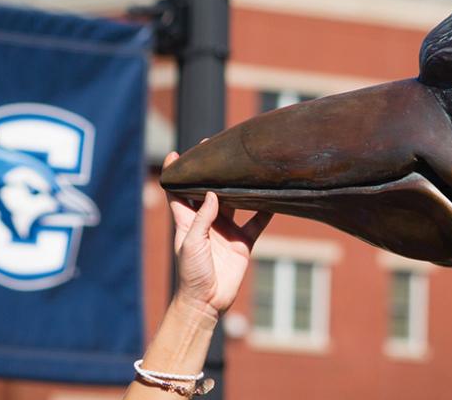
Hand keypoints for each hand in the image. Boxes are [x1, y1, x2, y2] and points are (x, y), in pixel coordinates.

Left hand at [163, 152, 273, 320]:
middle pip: (209, 192)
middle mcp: (207, 222)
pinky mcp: (242, 243)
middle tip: (220, 150)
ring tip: (249, 169)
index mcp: (187, 221)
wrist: (207, 301)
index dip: (177, 174)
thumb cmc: (191, 273)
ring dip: (241, 189)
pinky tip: (274, 197)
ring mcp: (226, 231)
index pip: (178, 192)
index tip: (177, 153)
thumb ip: (202, 218)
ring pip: (235, 203)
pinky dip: (265, 212)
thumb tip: (214, 193)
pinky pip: (256, 223)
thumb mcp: (191, 243)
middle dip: (213, 174)